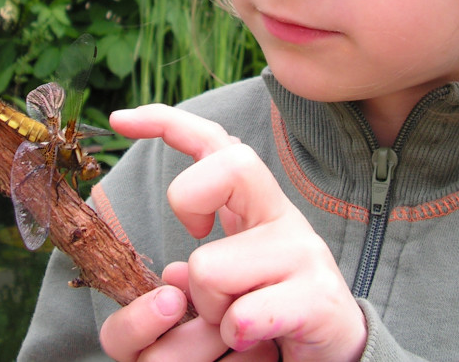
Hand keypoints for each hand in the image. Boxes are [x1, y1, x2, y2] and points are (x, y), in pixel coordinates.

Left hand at [102, 104, 366, 361]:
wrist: (338, 361)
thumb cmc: (266, 323)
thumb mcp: (223, 289)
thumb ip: (196, 274)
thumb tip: (172, 280)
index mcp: (255, 207)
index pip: (214, 143)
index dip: (167, 121)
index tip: (119, 120)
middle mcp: (283, 217)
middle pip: (229, 165)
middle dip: (190, 203)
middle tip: (200, 252)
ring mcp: (305, 253)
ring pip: (207, 267)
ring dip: (208, 312)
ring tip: (236, 328)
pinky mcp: (318, 298)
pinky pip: (241, 316)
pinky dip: (235, 337)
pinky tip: (254, 340)